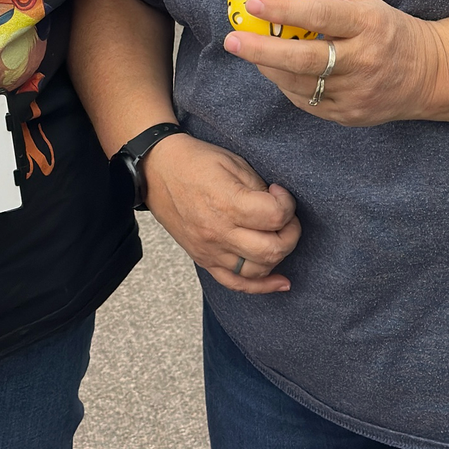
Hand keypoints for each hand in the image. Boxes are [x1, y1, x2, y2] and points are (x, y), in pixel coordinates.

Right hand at [143, 133, 300, 293]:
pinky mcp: (204, 260)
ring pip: (258, 270)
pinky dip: (261, 286)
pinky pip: (235, 284)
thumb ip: (259, 189)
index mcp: (227, 203)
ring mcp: (210, 250)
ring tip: (277, 236)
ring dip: (277, 255)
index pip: (275, 217)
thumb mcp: (234, 163)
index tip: (280, 194)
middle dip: (290, 233)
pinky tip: (280, 282)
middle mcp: (219, 232)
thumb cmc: (196, 162)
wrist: (158, 171)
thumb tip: (278, 209)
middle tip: (286, 217)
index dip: (288, 205)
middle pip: (272, 250)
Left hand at [221, 0, 444, 127]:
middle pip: (305, 58)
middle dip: (263, 49)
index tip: (254, 2)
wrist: (430, 75)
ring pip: (301, 83)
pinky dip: (287, 86)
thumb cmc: (392, 31)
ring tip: (249, 51)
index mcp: (368, 24)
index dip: (284, 9)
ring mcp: (357, 93)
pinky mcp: (351, 115)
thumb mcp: (367, 2)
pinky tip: (277, 71)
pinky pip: (309, 103)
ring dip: (269, 67)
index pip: (320, 15)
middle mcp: (363, 60)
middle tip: (232, 40)